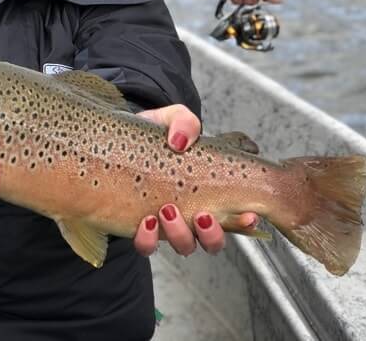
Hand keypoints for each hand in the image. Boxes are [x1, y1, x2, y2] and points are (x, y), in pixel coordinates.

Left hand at [132, 104, 257, 255]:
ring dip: (181, 234)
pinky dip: (148, 239)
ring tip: (168, 210)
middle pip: (214, 241)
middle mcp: (193, 213)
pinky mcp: (141, 229)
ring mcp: (169, 225)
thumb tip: (181, 142)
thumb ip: (183, 122)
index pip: (236, 216)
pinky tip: (146, 221)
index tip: (249, 215)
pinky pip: (147, 246)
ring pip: (185, 246)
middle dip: (213, 234)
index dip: (246, 222)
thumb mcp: (169, 119)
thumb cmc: (152, 136)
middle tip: (203, 214)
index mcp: (209, 191)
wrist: (116, 142)